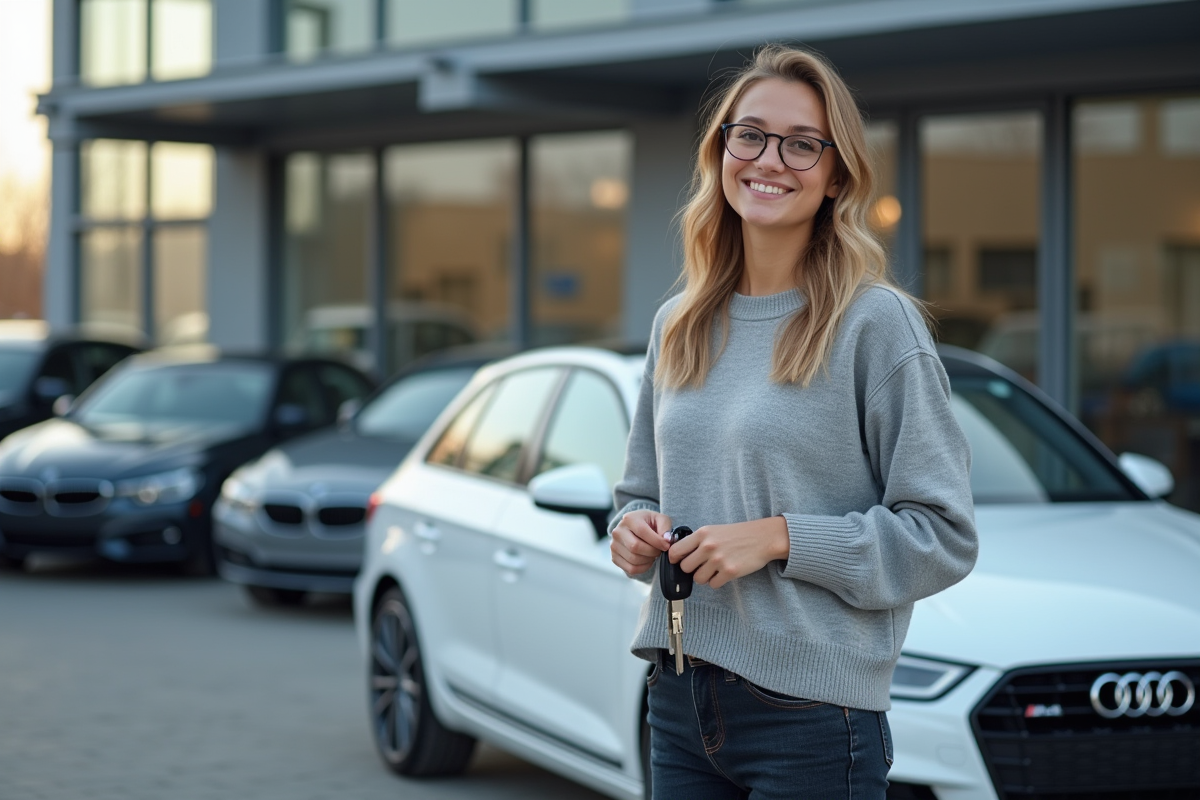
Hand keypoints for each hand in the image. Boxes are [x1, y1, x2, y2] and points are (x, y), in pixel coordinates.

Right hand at [611, 509, 672, 576]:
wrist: (635, 529)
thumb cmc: (649, 523)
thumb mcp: (660, 519)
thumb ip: (666, 527)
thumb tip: (667, 540)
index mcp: (628, 519)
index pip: (642, 532)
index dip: (657, 541)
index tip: (666, 546)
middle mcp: (617, 532)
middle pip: (635, 547)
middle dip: (652, 552)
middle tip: (659, 551)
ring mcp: (614, 545)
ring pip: (634, 559)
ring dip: (649, 560)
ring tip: (653, 554)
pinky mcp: (614, 558)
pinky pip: (631, 569)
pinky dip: (643, 568)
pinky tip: (647, 560)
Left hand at [670, 517, 788, 589]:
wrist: (763, 538)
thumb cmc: (737, 534)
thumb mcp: (714, 530)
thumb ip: (696, 540)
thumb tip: (678, 555)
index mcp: (702, 534)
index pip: (675, 551)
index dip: (674, 559)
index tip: (678, 562)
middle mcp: (708, 546)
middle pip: (685, 568)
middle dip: (692, 569)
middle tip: (702, 565)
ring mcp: (719, 560)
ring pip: (698, 579)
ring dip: (705, 577)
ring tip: (715, 569)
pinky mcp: (730, 571)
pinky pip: (713, 584)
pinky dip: (717, 581)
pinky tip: (724, 573)